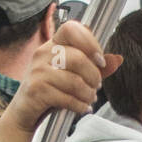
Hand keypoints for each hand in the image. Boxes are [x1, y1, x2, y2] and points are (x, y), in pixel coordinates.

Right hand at [0, 21, 121, 141]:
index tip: (99, 60)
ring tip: (89, 99)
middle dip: (93, 76)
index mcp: (52, 44)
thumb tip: (117, 59)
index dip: (90, 42)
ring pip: (74, 81)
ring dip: (88, 94)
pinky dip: (80, 106)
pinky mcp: (36, 90)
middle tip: (96, 86)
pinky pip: (67, 98)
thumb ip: (92, 67)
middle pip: (78, 58)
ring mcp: (38, 72)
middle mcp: (42, 54)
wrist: (25, 113)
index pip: (71, 28)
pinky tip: (82, 108)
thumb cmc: (50, 91)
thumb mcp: (70, 75)